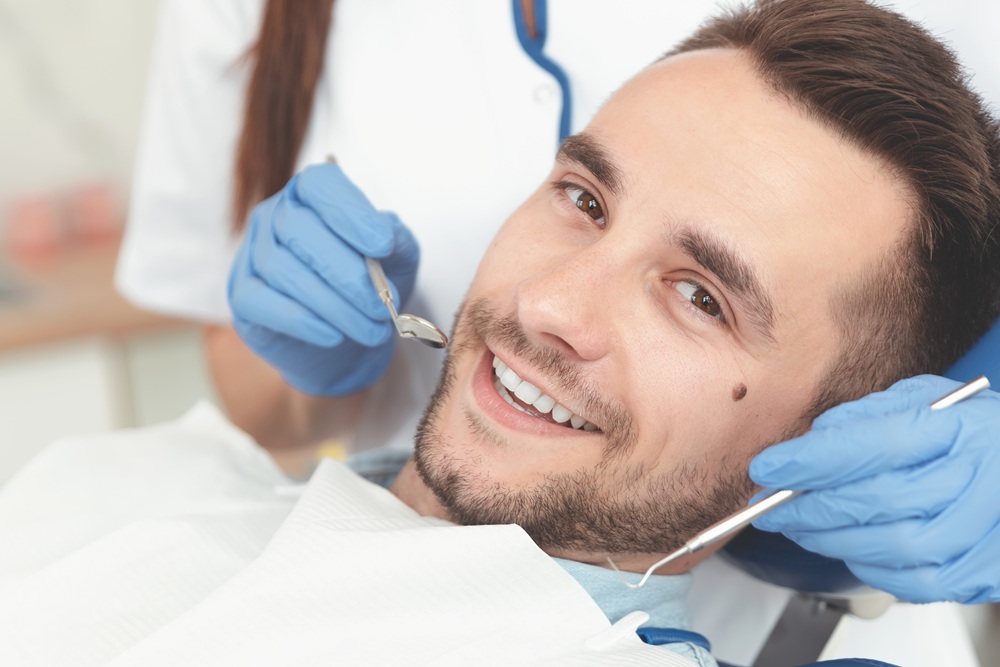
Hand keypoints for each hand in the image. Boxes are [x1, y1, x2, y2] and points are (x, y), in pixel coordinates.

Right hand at [228, 162, 418, 394]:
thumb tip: (386, 235)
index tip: (383, 245)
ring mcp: (254, 254)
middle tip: (384, 305)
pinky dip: (299, 320)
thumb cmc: (367, 285)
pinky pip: (259, 302)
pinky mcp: (243, 296)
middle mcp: (276, 216)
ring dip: (334, 305)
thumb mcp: (397, 257)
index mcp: (312, 195)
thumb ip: (396, 239)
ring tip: (372, 329)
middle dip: (348, 274)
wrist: (346, 340)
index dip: (350, 213)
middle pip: (299, 231)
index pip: (320, 186)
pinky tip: (332, 335)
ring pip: (283, 271)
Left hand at [749, 374, 999, 602]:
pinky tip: (847, 545)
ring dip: (829, 539)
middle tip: (770, 504)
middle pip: (875, 501)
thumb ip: (867, 415)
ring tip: (799, 525)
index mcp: (961, 428)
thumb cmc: (974, 431)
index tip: (767, 467)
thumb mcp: (926, 400)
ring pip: (889, 547)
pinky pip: (912, 582)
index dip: (810, 461)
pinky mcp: (984, 573)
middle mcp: (980, 481)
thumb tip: (810, 442)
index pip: (873, 445)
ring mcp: (986, 532)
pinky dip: (868, 565)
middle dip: (807, 506)